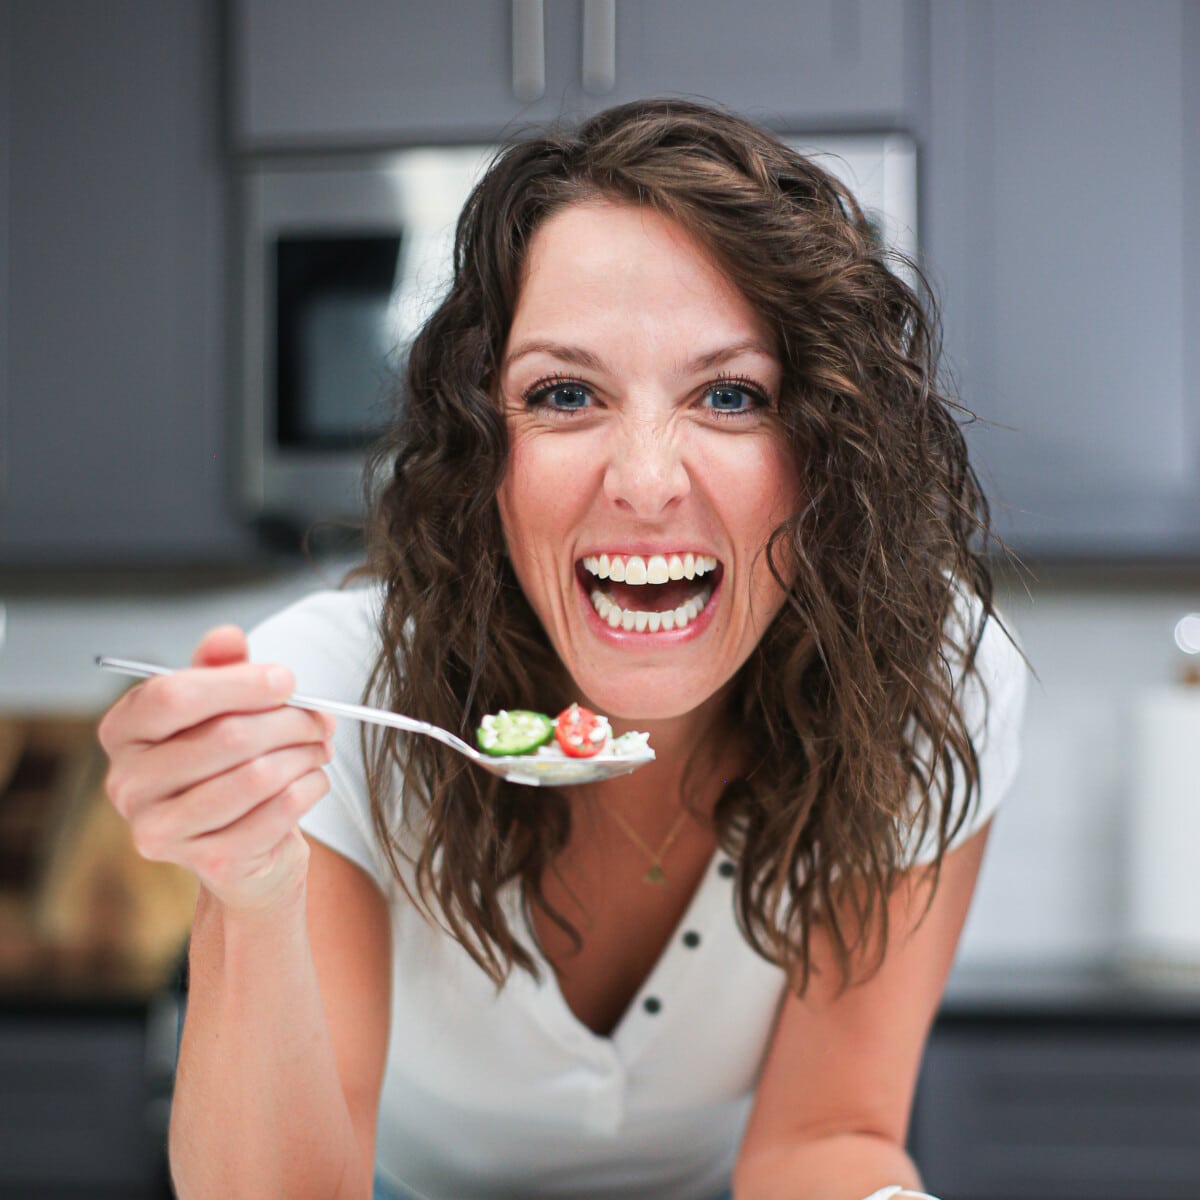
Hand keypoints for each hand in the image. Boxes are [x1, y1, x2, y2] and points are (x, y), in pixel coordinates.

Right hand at [98, 625, 336, 911]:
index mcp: (123, 731)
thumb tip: (227, 636)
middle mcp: (127, 783)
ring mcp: (159, 829)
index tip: (286, 680)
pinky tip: (314, 779)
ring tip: (319, 746)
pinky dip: (309, 788)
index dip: (239, 683)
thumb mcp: (221, 706)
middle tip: (320, 718)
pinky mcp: (204, 862)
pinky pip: (276, 813)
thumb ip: (221, 668)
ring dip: (304, 754)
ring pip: (256, 776)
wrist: (242, 845)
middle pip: (225, 736)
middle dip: (289, 721)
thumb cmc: (228, 761)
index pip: (172, 695)